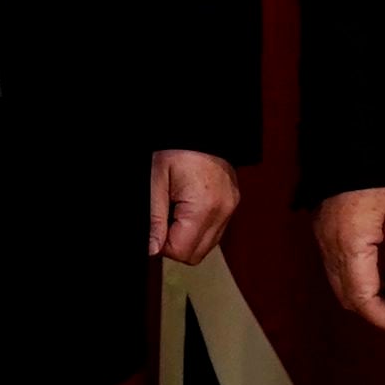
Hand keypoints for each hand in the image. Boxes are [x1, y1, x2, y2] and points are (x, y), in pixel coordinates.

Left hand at [146, 149, 240, 268]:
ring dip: (187, 237)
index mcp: (204, 206)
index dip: (162, 245)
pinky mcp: (231, 204)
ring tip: (176, 209)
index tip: (156, 225)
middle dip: (174, 244)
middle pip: (195, 255)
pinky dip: (198, 228)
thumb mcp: (157, 180)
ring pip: (206, 246)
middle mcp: (223, 211)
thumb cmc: (177, 148)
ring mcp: (230, 209)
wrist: (202, 129)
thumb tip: (152, 249)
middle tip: (163, 218)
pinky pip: (214, 231)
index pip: (181, 251)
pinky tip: (187, 208)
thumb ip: (155, 218)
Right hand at [315, 185, 384, 337]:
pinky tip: (382, 275)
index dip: (384, 319)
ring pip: (343, 286)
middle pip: (351, 298)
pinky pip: (338, 269)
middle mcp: (332, 248)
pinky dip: (360, 281)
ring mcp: (325, 242)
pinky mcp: (325, 234)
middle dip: (380, 312)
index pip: (364, 299)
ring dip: (370, 298)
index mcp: (351, 246)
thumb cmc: (377, 175)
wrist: (349, 147)